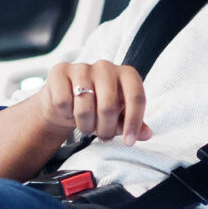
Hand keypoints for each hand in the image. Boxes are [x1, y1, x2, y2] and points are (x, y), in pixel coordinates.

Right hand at [33, 60, 153, 145]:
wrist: (64, 99)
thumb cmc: (96, 107)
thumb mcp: (118, 117)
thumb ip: (133, 124)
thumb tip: (147, 134)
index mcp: (126, 74)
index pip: (136, 97)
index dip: (133, 122)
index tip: (128, 142)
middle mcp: (105, 66)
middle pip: (108, 107)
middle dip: (105, 129)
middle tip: (103, 136)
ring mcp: (82, 67)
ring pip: (84, 109)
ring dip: (85, 126)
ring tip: (86, 124)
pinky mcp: (60, 71)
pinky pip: (63, 102)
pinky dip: (66, 114)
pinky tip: (69, 111)